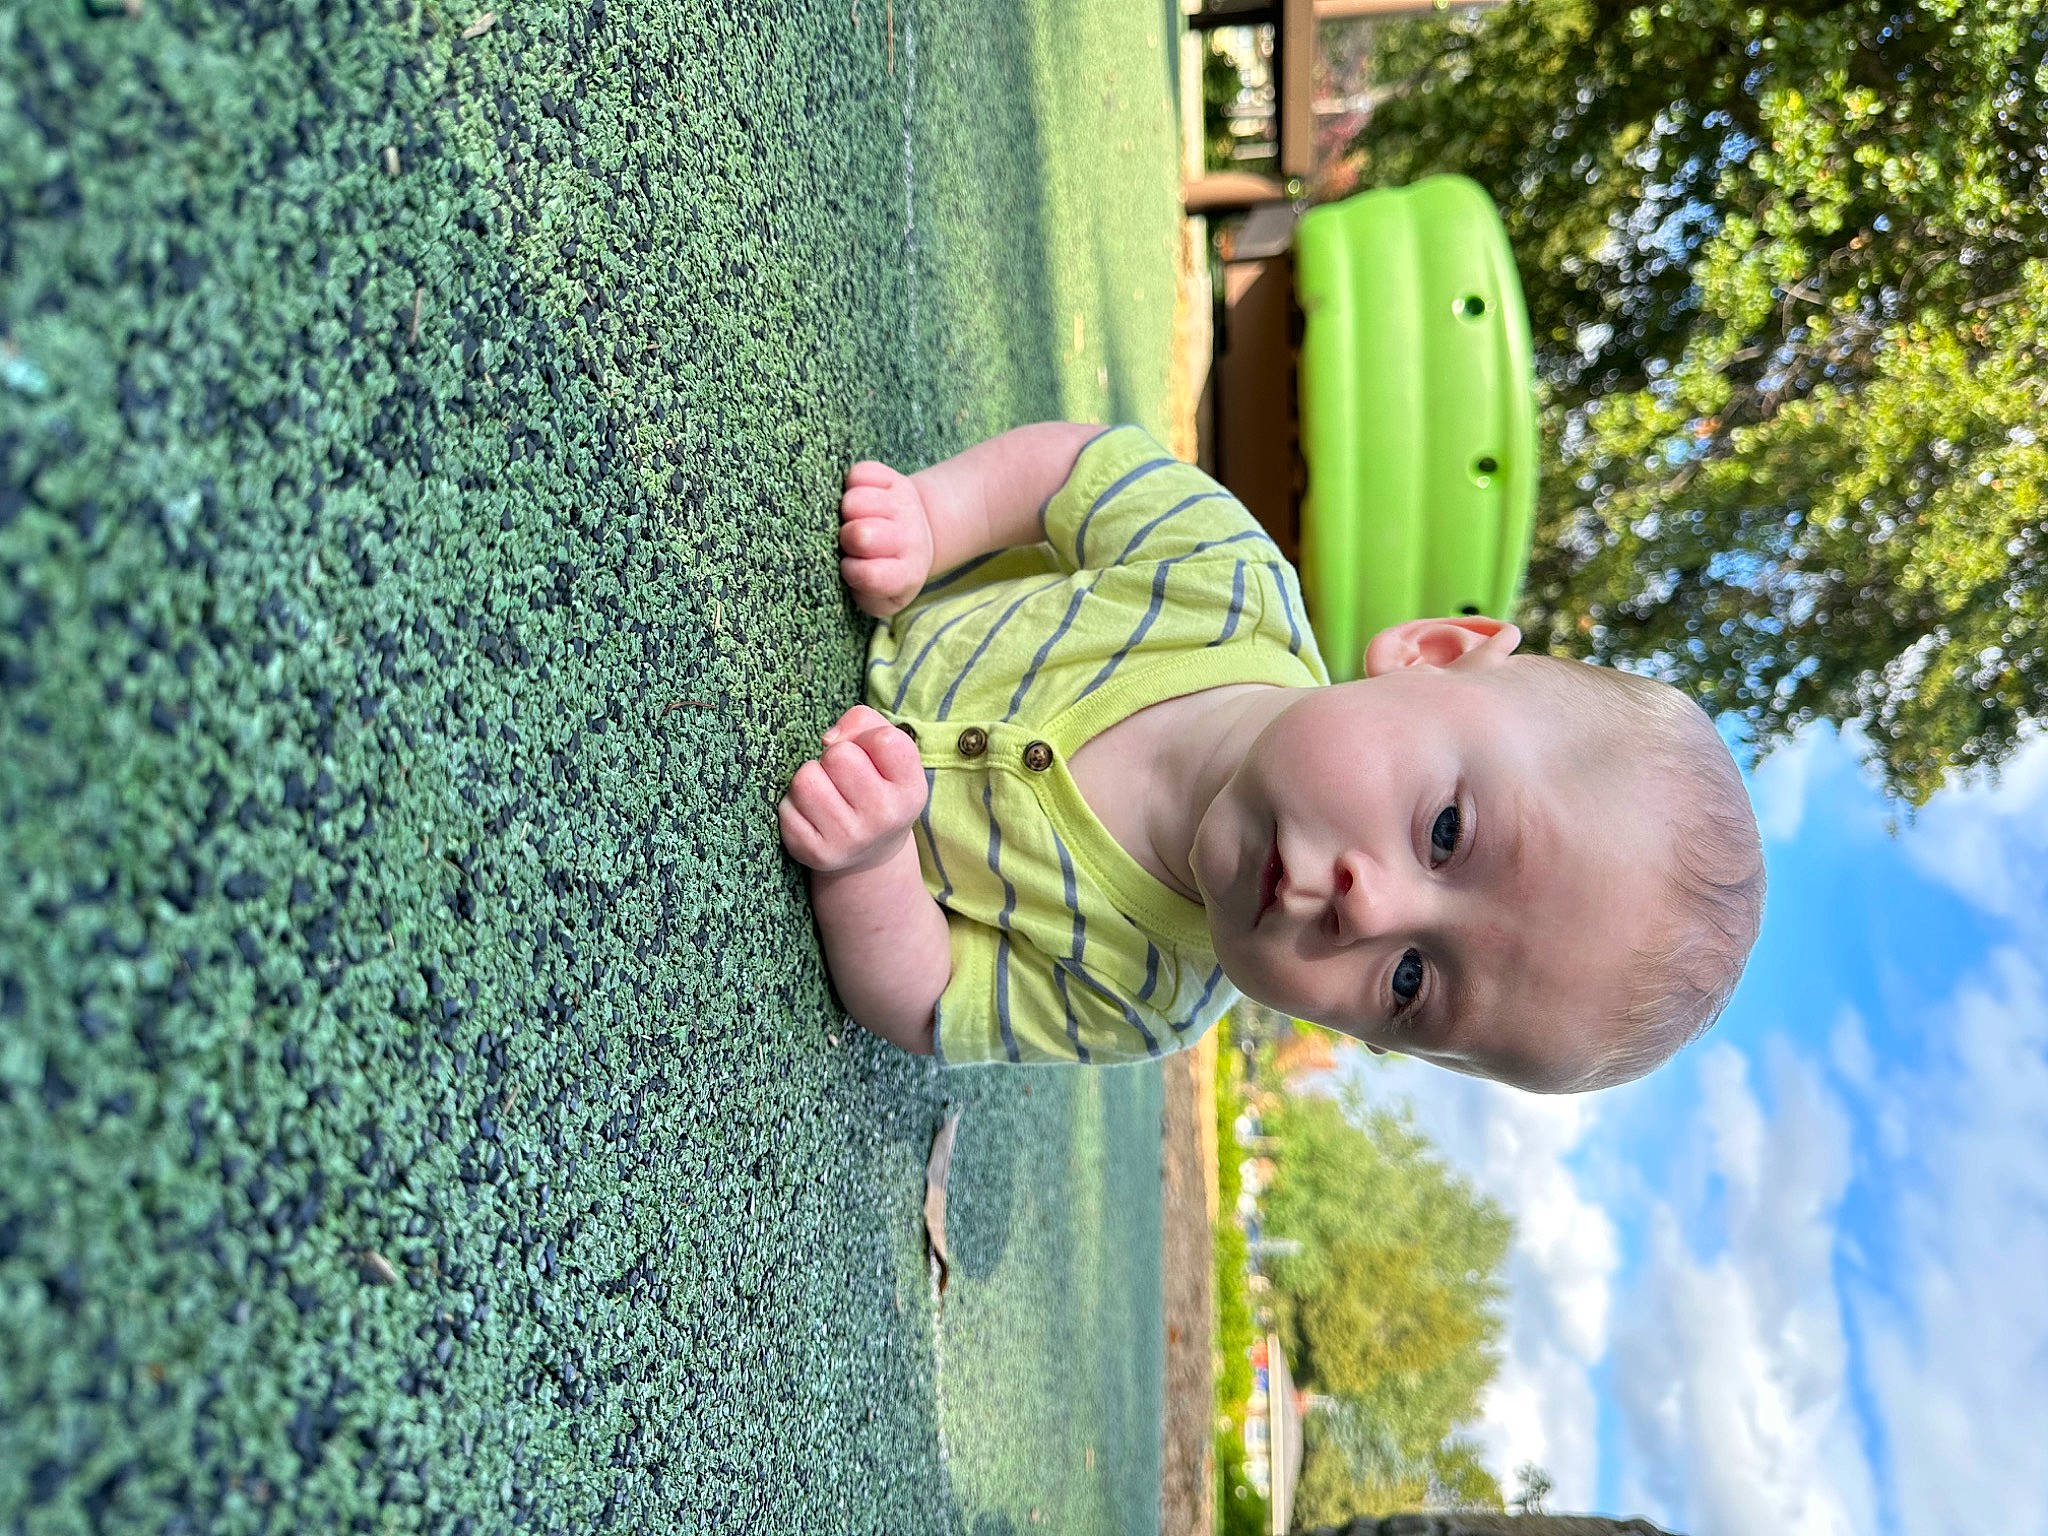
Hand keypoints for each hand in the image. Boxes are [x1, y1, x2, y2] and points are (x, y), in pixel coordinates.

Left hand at [777, 705, 929, 873]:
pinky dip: (794, 804)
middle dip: (834, 756)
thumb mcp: (889, 753)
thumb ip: (864, 722)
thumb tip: (828, 739)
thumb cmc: (877, 785)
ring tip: (826, 791)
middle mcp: (885, 817)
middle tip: (843, 776)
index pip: (884, 739)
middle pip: (838, 755)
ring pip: (806, 779)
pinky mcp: (817, 852)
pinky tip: (814, 815)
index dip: (867, 737)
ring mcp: (850, 838)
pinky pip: (787, 806)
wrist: (870, 854)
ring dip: (810, 777)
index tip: (869, 754)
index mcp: (911, 789)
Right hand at [838, 461, 934, 617]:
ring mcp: (903, 506)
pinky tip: (862, 498)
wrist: (916, 536)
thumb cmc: (886, 571)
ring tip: (855, 519)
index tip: (852, 567)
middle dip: (847, 538)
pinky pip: (859, 473)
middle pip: (861, 534)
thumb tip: (847, 573)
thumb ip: (864, 596)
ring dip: (847, 511)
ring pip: (855, 501)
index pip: (868, 574)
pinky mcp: (894, 480)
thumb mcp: (880, 598)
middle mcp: (909, 539)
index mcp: (905, 574)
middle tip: (853, 541)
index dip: (851, 571)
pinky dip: (852, 484)